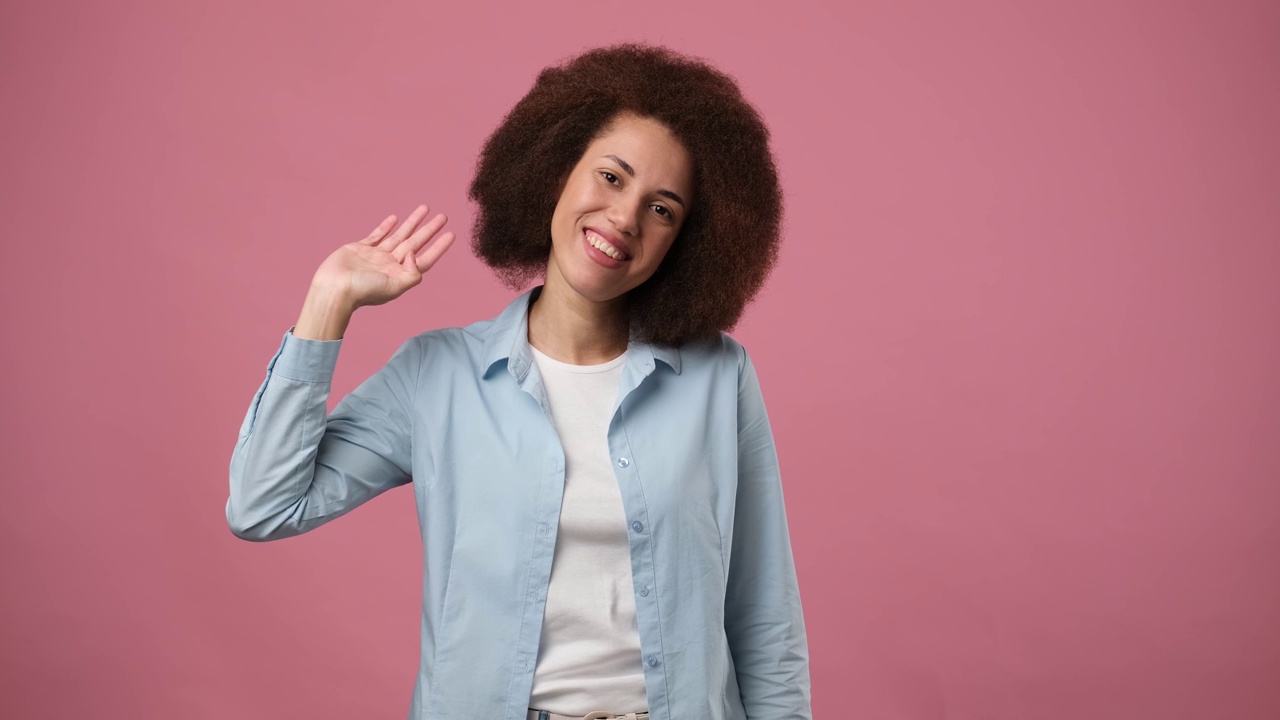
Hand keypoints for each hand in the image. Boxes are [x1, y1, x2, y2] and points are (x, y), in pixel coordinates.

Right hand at [311, 205, 456, 309]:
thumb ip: (412, 273)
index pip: (425, 259)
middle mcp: (390, 265)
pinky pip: (377, 235)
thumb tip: (415, 254)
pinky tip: (395, 218)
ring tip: (424, 208)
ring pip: (399, 235)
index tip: (451, 234)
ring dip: (412, 222)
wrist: (334, 288)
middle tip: (443, 216)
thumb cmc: (363, 291)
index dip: (439, 247)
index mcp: (400, 275)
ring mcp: (376, 256)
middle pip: (415, 243)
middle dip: (429, 229)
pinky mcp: (360, 248)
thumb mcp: (394, 287)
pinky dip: (386, 227)